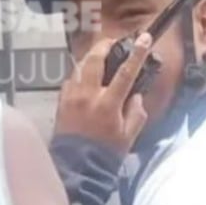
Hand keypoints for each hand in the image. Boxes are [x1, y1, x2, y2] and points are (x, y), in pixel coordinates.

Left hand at [54, 33, 152, 154]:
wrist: (76, 166)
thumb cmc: (105, 152)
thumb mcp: (129, 135)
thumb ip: (136, 112)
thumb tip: (136, 95)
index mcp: (108, 103)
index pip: (126, 72)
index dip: (137, 53)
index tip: (145, 38)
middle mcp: (88, 95)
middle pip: (95, 59)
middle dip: (104, 45)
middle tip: (113, 42)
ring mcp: (71, 96)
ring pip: (79, 66)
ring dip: (91, 58)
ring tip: (100, 56)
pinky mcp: (61, 100)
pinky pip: (70, 79)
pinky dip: (79, 74)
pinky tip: (85, 78)